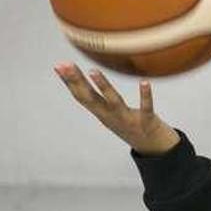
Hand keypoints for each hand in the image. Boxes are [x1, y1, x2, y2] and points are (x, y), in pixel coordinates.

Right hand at [54, 62, 180, 155]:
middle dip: (78, 81)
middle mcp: (111, 116)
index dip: (69, 82)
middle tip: (66, 65)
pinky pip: (146, 108)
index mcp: (101, 113)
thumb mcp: (109, 111)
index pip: (81, 97)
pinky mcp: (147, 121)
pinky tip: (145, 82)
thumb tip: (89, 75)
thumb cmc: (127, 123)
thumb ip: (100, 96)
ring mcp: (128, 120)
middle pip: (91, 98)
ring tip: (93, 71)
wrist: (151, 146)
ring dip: (103, 86)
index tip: (58, 65)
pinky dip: (145, 95)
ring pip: (114, 102)